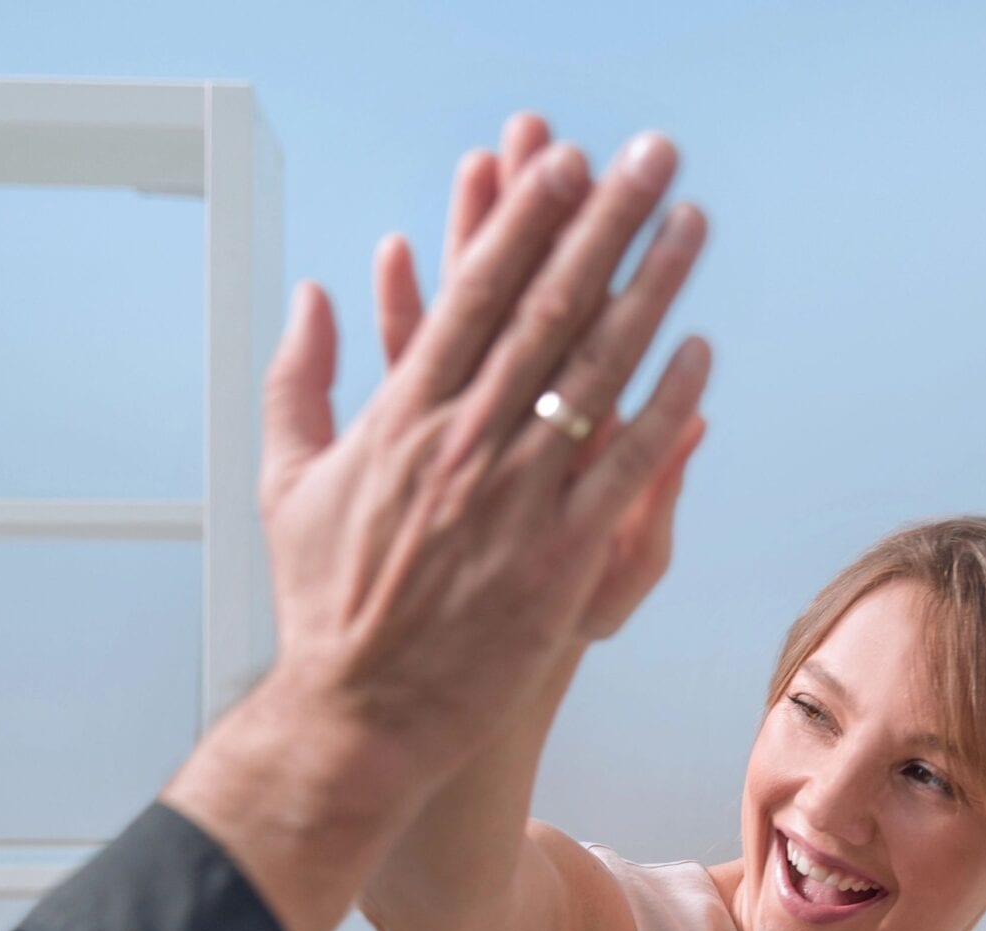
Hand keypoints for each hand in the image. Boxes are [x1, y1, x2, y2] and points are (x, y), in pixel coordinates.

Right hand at [255, 120, 711, 782]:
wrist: (358, 714)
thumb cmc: (324, 602)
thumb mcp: (287, 479)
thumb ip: (299, 380)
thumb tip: (309, 298)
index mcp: (401, 417)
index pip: (474, 294)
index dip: (525, 222)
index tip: (566, 165)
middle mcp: (462, 445)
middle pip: (548, 311)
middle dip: (604, 226)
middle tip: (650, 161)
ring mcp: (515, 501)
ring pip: (597, 376)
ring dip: (652, 293)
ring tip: (691, 229)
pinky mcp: (559, 562)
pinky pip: (623, 470)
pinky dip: (662, 409)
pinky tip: (698, 358)